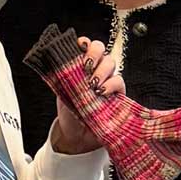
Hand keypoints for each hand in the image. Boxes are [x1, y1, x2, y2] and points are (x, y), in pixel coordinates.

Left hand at [49, 36, 123, 154]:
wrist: (78, 136)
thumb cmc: (70, 114)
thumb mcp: (62, 93)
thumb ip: (65, 76)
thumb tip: (62, 63)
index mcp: (80, 67)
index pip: (84, 45)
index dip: (83, 43)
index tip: (80, 47)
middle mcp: (94, 70)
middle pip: (100, 48)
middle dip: (94, 53)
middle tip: (87, 66)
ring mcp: (107, 80)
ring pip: (110, 62)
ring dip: (101, 70)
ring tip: (93, 85)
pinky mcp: (117, 92)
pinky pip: (119, 81)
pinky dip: (111, 84)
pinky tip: (102, 92)